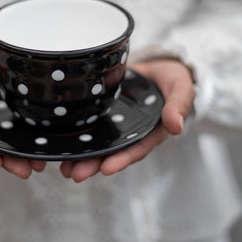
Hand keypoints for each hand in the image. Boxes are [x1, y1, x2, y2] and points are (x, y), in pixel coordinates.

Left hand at [60, 60, 194, 181]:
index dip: (122, 159)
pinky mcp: (103, 112)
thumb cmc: (173, 79)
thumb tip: (176, 127)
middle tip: (76, 174)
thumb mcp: (181, 89)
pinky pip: (89, 126)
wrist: (158, 66)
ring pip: (98, 144)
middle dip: (94, 165)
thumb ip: (179, 105)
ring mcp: (116, 123)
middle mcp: (131, 132)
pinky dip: (76, 136)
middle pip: (112, 152)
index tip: (107, 169)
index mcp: (150, 132)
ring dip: (81, 158)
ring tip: (65, 168)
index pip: (136, 149)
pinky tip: (61, 145)